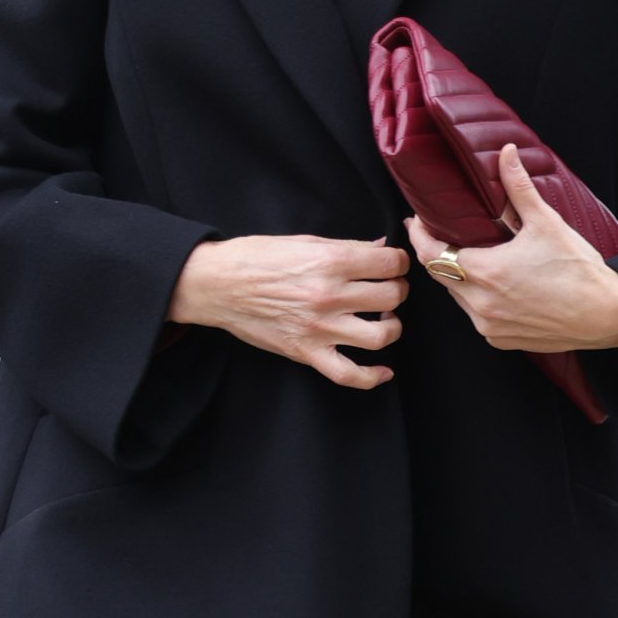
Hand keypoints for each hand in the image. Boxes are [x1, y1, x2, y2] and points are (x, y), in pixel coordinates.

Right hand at [168, 232, 408, 390]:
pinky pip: (348, 374)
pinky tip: (384, 371)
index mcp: (330, 261)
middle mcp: (329, 295)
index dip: (399, 262)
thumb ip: (346, 246)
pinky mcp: (306, 353)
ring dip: (391, 326)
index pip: (390, 264)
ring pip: (381, 336)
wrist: (217, 284)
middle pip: (391, 297)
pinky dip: (372, 377)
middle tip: (387, 288)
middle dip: (396, 290)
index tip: (394, 265)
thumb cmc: (256, 257)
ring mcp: (319, 328)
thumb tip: (381, 248)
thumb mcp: (304, 240)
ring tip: (383, 318)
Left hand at [404, 143, 617, 355]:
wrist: (607, 314)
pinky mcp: (502, 339)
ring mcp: (490, 326)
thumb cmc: (578, 270)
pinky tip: (494, 284)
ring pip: (459, 297)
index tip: (416, 223)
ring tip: (471, 255)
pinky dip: (478, 299)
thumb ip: (518, 188)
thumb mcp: (546, 223)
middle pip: (442, 276)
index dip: (419, 237)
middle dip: (439, 254)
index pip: (431, 255)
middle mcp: (480, 304)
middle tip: (441, 234)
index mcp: (485, 273)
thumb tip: (506, 154)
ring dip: (459, 277)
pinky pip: (477, 316)